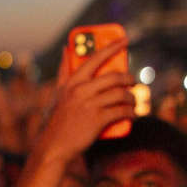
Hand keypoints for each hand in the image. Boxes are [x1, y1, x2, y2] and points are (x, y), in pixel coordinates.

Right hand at [33, 39, 135, 165]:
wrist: (53, 147)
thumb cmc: (56, 120)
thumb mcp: (57, 93)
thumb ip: (63, 71)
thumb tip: (65, 49)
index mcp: (72, 82)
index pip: (95, 58)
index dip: (112, 46)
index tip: (125, 40)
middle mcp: (81, 90)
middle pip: (114, 77)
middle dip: (129, 79)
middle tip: (132, 82)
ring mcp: (89, 105)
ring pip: (121, 94)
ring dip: (132, 98)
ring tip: (133, 102)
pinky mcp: (97, 120)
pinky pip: (122, 111)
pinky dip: (131, 112)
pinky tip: (134, 115)